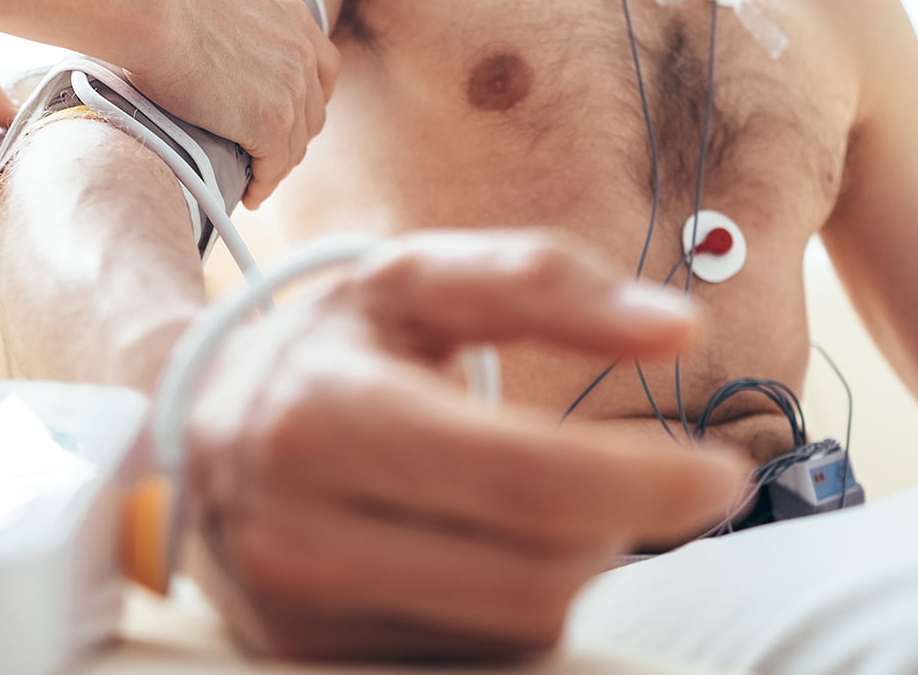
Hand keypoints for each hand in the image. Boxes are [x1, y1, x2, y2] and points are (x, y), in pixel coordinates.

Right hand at [130, 0, 339, 209]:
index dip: (309, 97)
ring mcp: (291, 89)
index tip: (290, 116)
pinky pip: (276, 166)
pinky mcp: (271, 122)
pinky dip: (265, 183)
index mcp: (292, 16)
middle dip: (294, 136)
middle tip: (267, 154)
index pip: (323, 67)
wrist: (150, 10)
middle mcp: (302, 53)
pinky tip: (250, 192)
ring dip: (277, 165)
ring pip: (296, 144)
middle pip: (314, 111)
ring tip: (256, 178)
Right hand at [180, 231, 745, 659]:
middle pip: (535, 574)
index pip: (528, 482)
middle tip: (631, 480)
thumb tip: (679, 330)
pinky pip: (470, 657)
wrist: (197, 427)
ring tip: (530, 501)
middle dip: (614, 528)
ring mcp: (301, 611)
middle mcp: (301, 530)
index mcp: (327, 416)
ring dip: (564, 567)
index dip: (649, 484)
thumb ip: (544, 281)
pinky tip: (478, 546)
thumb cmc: (330, 345)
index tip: (720, 473)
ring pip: (514, 629)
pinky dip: (508, 606)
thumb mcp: (416, 279)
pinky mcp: (307, 659)